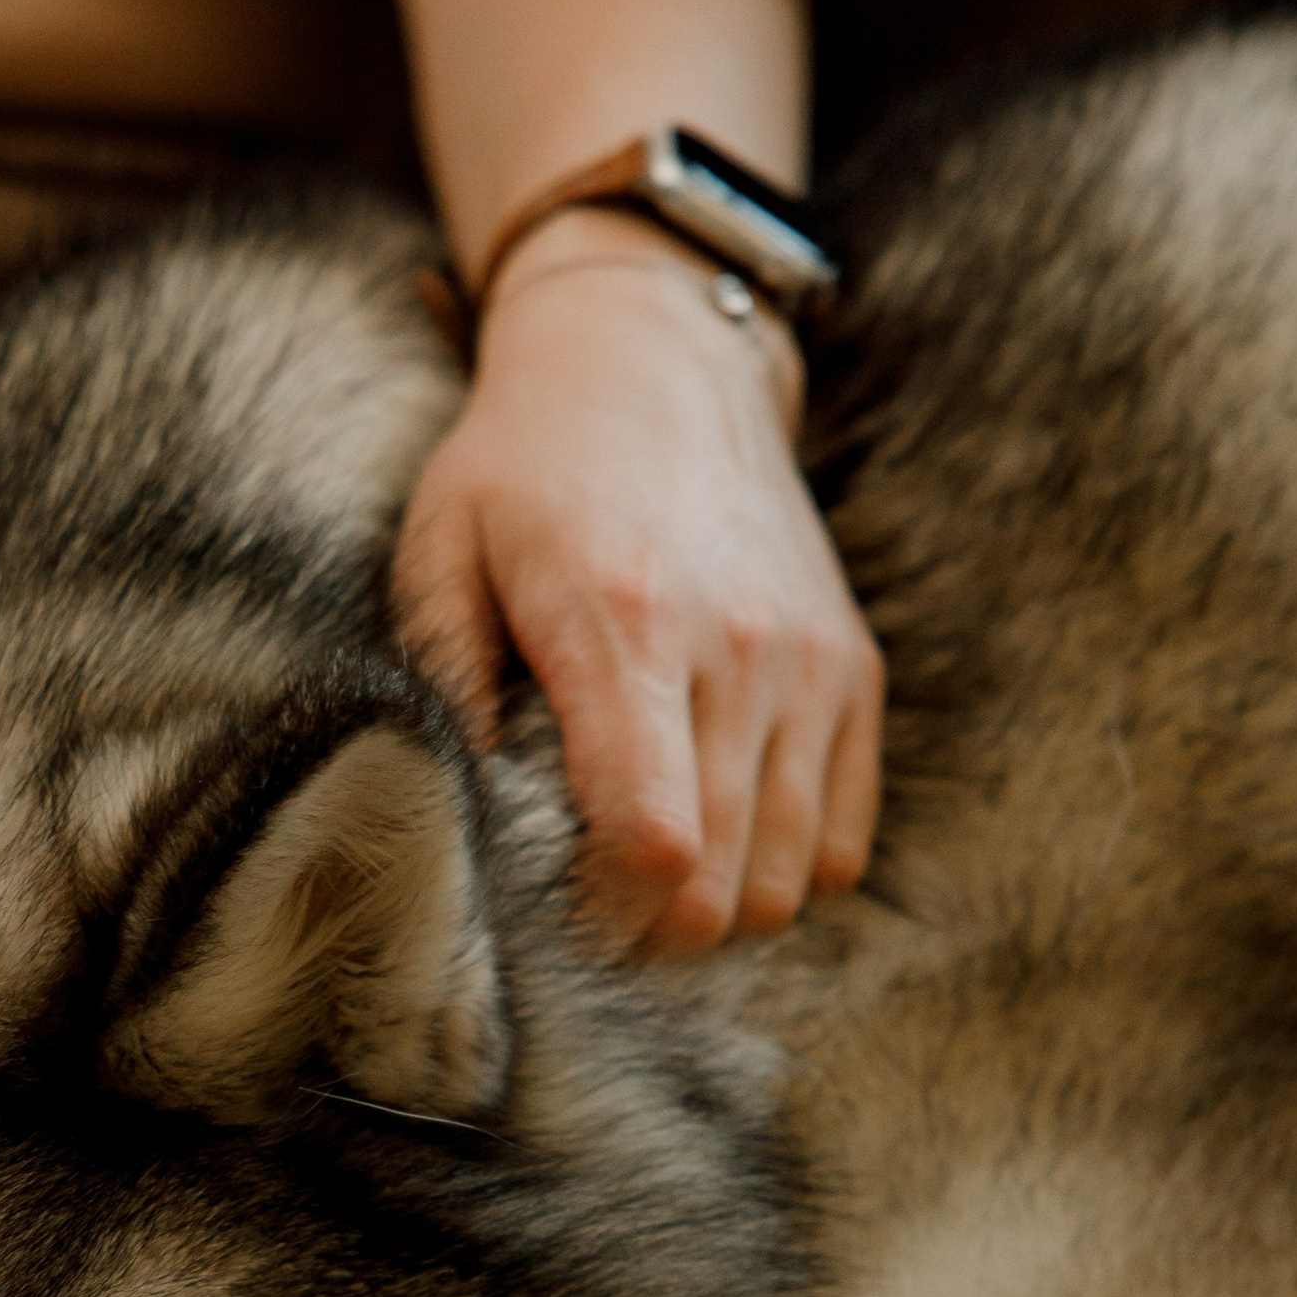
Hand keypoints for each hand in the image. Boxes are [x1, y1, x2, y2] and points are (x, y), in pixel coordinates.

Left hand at [395, 212, 880, 946]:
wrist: (657, 363)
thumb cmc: (524, 467)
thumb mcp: (441, 557)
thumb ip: (444, 695)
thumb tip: (455, 830)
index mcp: (623, 625)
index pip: (652, 840)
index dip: (602, 917)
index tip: (549, 913)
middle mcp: (739, 649)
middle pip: (720, 886)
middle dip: (645, 933)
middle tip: (585, 912)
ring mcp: (811, 664)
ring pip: (787, 882)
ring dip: (714, 911)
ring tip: (645, 877)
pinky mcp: (855, 671)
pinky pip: (842, 841)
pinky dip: (784, 869)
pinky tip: (716, 834)